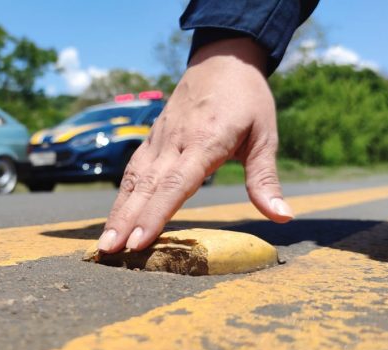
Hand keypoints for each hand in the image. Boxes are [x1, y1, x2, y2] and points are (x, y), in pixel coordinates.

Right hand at [98, 37, 293, 252]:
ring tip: (105, 243)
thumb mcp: (264, 137)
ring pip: (134, 179)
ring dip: (117, 212)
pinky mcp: (153, 139)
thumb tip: (282, 216)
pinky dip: (122, 195)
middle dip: (126, 221)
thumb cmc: (248, 100)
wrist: (222, 60)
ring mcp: (160, 139)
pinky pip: (133, 170)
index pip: (175, 184)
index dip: (155, 214)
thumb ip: (265, 179)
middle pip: (146, 186)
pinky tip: (115, 216)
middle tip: (109, 251)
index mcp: (205, 141)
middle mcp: (175, 142)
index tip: (138, 241)